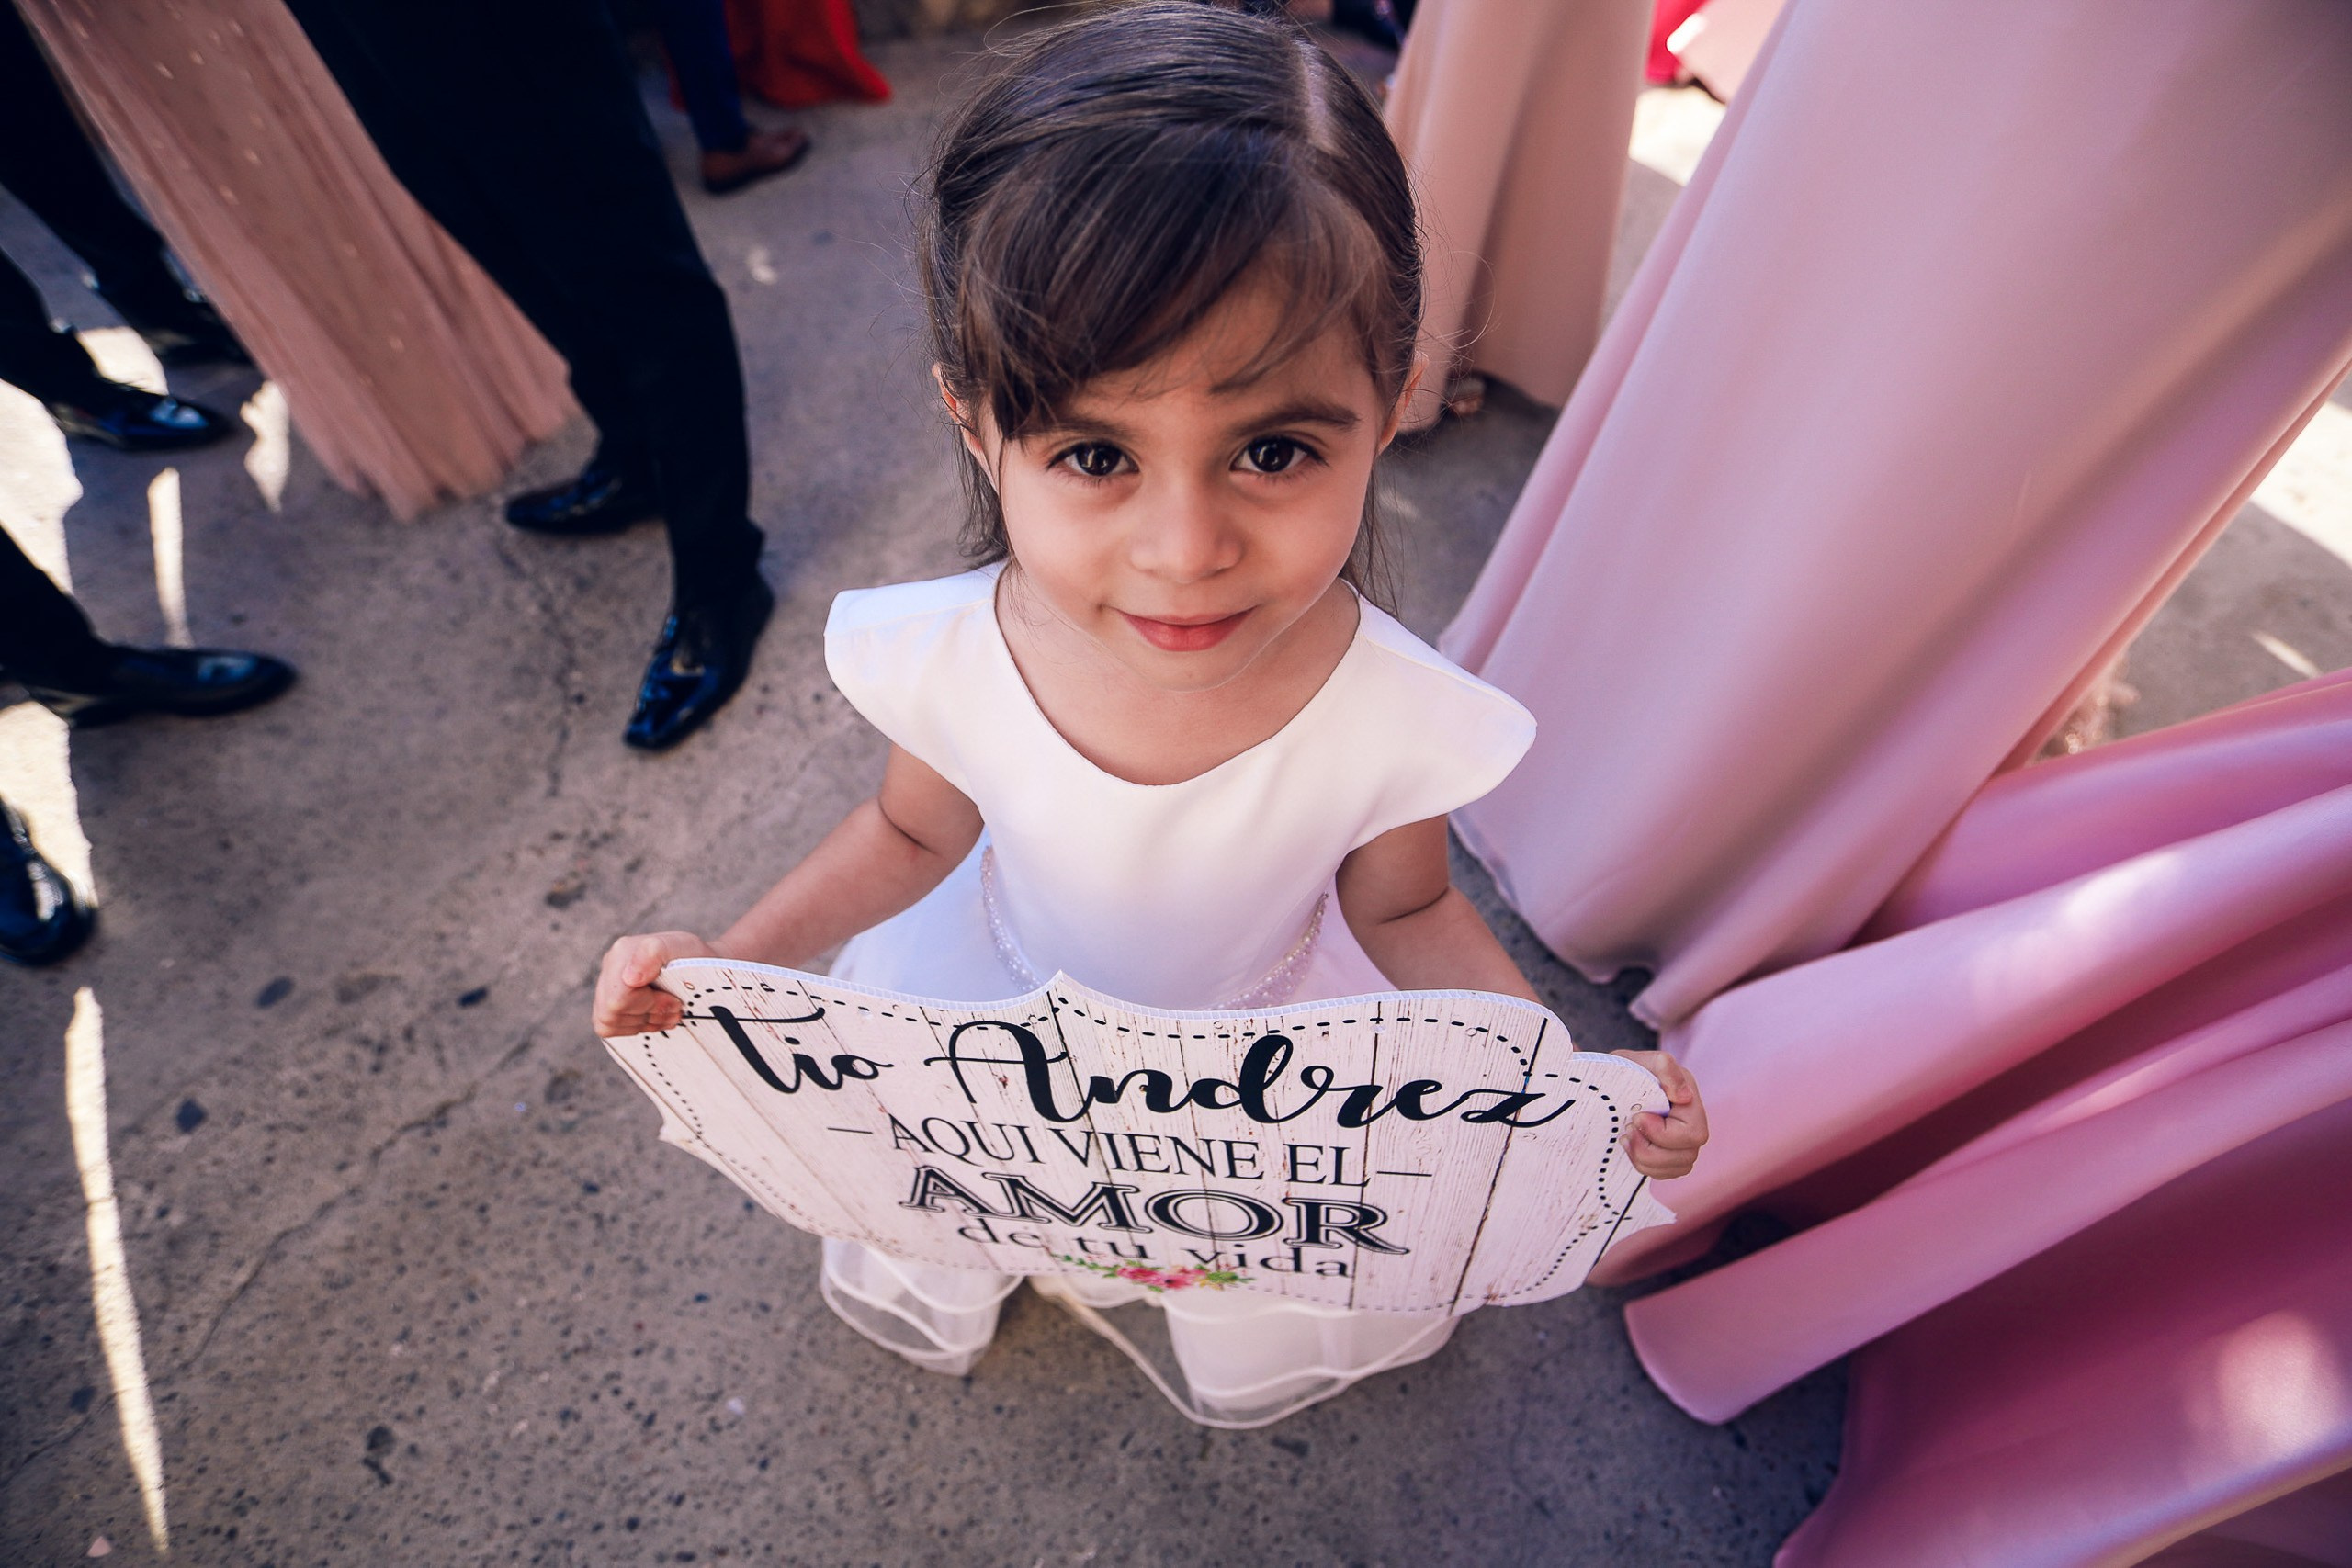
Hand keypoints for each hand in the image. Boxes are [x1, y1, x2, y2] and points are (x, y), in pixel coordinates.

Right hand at [593, 930, 717, 1036]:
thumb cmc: (691, 956)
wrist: (700, 965)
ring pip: (609, 1022)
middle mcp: (610, 968)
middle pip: (611, 1013)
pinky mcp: (608, 1003)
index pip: (617, 998)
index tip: (674, 1000)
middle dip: (649, 1015)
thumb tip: (630, 978)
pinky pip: (608, 1028)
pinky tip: (655, 1016)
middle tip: (675, 1008)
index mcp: (623, 952)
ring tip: (669, 1012)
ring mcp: (606, 986)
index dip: (647, 1005)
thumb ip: (655, 952)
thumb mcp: (683, 945)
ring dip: (645, 1022)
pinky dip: (636, 1026)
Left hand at [1611, 1049, 1707, 1179]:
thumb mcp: (1642, 1062)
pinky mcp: (1671, 1156)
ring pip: (1677, 1169)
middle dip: (1649, 1149)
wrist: (1614, 1082)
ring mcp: (1684, 1143)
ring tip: (1626, 1137)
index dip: (1661, 1133)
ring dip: (1643, 1159)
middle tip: (1628, 1129)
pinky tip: (1631, 1147)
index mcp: (1690, 1101)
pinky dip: (1644, 1166)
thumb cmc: (1628, 1070)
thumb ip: (1665, 1068)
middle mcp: (1693, 1124)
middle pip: (1686, 1156)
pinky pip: (1665, 1173)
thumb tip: (1684, 1097)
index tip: (1637, 1117)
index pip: (1692, 1133)